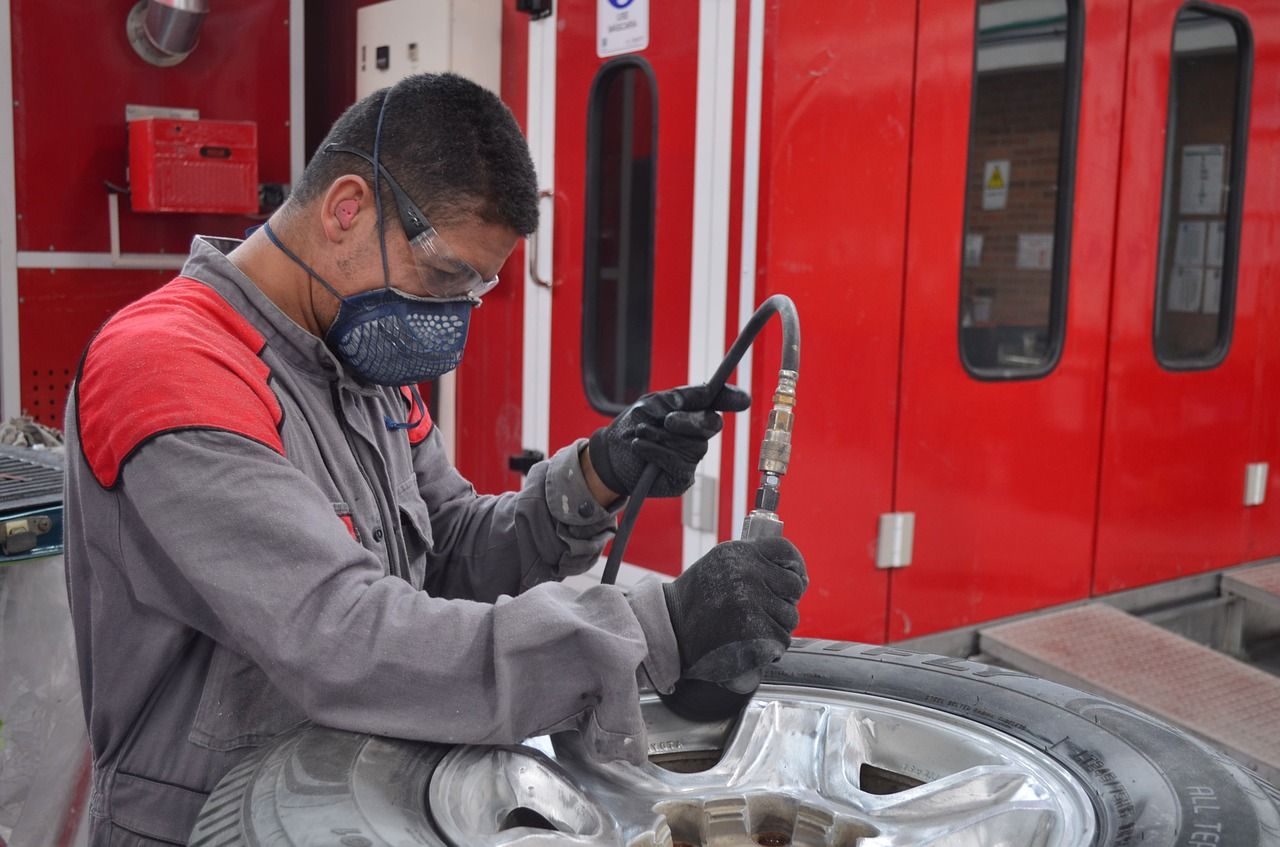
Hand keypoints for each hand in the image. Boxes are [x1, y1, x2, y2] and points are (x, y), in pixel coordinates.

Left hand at [587, 385, 750, 497]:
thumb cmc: (632, 427)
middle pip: (712, 425)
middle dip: (690, 421)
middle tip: (668, 420)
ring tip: (642, 433)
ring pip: (695, 446)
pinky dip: (657, 452)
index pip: (719, 402)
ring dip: (664, 438)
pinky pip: (679, 463)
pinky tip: (641, 447)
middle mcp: (696, 434)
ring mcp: (692, 457)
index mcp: (692, 411)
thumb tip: (708, 392)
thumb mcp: (652, 403)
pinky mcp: (683, 477)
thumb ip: (680, 398)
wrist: (610, 455)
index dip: (732, 399)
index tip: (741, 400)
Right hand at [662, 537, 807, 683]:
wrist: (670, 632)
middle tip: (761, 609)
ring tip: (749, 627)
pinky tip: (750, 642)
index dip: (796, 565)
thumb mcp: (719, 565)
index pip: (785, 550)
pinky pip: (781, 640)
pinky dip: (770, 647)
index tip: (796, 577)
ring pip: (790, 616)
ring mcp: (752, 603)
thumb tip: (797, 575)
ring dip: (776, 625)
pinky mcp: (755, 633)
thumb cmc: (694, 602)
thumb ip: (752, 563)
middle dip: (784, 601)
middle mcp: (747, 574)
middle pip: (794, 586)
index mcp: (739, 553)